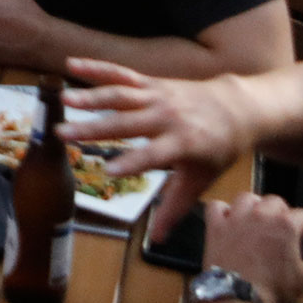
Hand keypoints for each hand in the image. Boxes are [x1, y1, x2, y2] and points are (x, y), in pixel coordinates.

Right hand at [63, 59, 248, 240]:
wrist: (238, 108)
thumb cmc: (218, 149)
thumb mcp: (202, 180)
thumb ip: (175, 207)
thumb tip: (157, 239)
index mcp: (183, 143)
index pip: (153, 155)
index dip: (132, 163)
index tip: (107, 171)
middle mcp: (168, 116)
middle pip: (128, 122)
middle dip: (95, 128)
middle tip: (64, 133)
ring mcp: (158, 96)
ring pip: (121, 95)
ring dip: (91, 96)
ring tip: (65, 99)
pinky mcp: (151, 82)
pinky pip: (122, 73)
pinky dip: (97, 68)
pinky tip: (71, 63)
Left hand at [202, 193, 302, 302]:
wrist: (236, 295)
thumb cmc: (274, 288)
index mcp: (286, 224)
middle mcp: (261, 214)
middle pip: (276, 202)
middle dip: (284, 214)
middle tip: (286, 231)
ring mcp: (236, 217)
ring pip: (248, 198)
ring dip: (256, 206)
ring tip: (260, 220)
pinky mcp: (216, 226)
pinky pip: (217, 206)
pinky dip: (224, 210)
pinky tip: (230, 219)